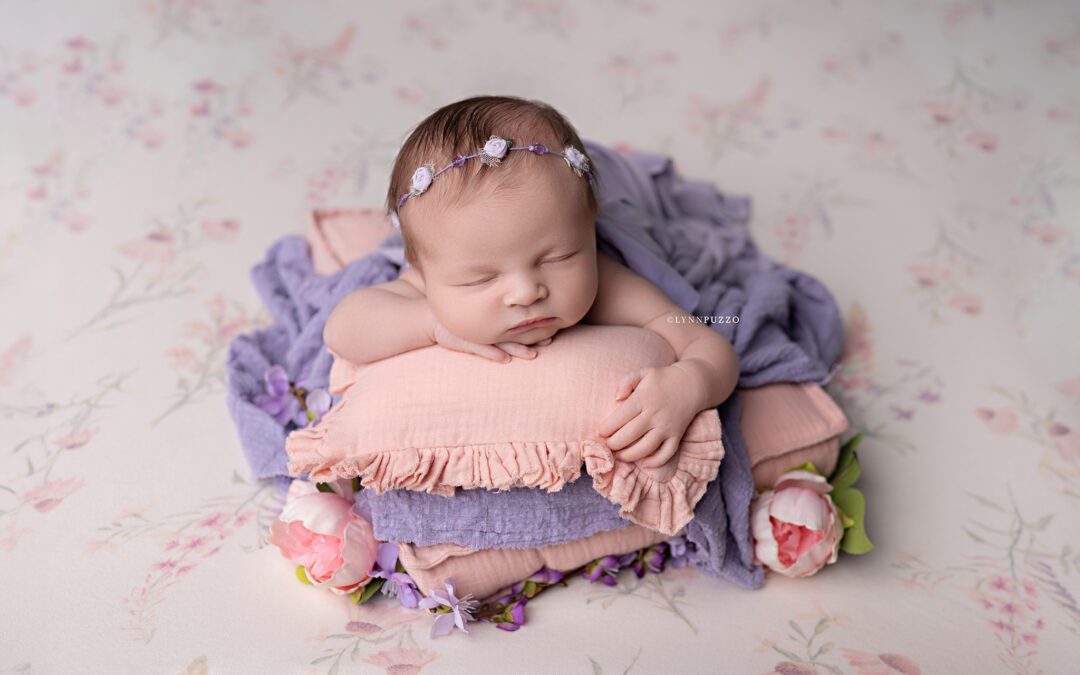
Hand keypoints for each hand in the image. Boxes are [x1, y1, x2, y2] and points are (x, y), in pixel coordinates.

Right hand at [431, 319, 554, 362]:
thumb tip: (510, 319)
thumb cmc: (454, 318)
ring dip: (517, 349)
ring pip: (500, 342)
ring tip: (533, 355)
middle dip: (532, 337)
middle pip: (513, 332)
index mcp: (491, 320)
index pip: (516, 324)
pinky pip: (479, 349)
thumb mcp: (474, 318)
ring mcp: (475, 334)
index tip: (552, 330)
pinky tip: (504, 359)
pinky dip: (492, 353)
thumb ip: (490, 319)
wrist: (428, 317)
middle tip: (550, 340)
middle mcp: (485, 326)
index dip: (533, 327)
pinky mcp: (462, 341)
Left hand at [596, 365, 704, 467]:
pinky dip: (655, 462)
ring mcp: (667, 426)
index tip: (601, 432)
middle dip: (614, 444)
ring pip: (646, 448)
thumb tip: (615, 398)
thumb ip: (626, 381)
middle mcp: (655, 414)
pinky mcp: (677, 435)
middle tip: (607, 445)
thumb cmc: (662, 379)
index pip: (620, 417)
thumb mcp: (643, 372)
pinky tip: (643, 463)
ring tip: (619, 455)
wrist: (692, 384)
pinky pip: (666, 453)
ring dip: (629, 456)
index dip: (607, 428)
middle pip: (629, 435)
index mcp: (644, 398)